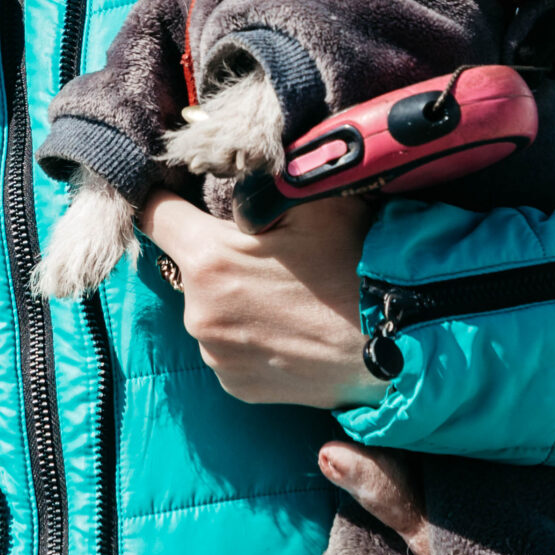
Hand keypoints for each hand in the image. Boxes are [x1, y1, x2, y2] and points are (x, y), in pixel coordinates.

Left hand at [140, 189, 387, 409]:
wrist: (400, 347)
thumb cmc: (358, 267)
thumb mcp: (316, 202)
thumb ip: (263, 182)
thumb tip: (233, 167)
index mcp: (208, 260)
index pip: (154, 214)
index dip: (166, 197)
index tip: (180, 194)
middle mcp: (199, 313)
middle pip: (189, 265)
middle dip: (217, 253)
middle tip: (269, 252)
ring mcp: (216, 356)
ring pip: (210, 308)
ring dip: (233, 297)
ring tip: (287, 295)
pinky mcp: (236, 386)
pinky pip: (228, 347)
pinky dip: (248, 334)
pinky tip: (288, 328)